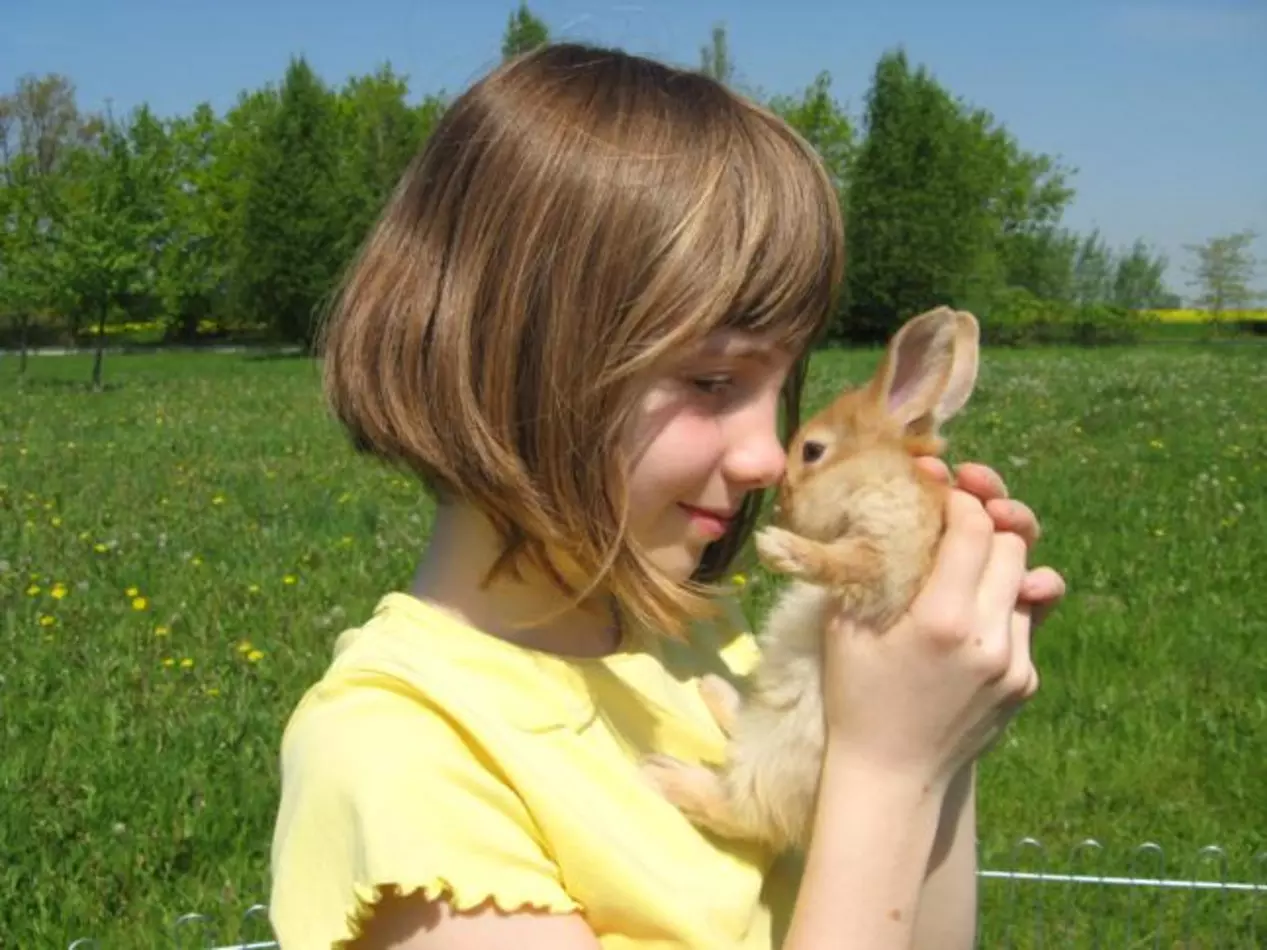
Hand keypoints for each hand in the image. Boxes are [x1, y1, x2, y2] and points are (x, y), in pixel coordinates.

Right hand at [821, 468, 1058, 791]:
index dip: (961, 499)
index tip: (941, 489)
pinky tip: (969, 608)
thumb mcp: (846, 626)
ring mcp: (1016, 664)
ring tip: (965, 561)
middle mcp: (990, 639)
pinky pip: (1024, 623)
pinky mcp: (1026, 683)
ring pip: (1026, 581)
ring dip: (998, 563)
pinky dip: (1000, 604)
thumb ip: (871, 568)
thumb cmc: (855, 696)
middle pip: (1013, 546)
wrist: (891, 776)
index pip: (976, 529)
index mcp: (942, 620)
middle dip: (988, 521)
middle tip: (960, 511)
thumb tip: (882, 515)